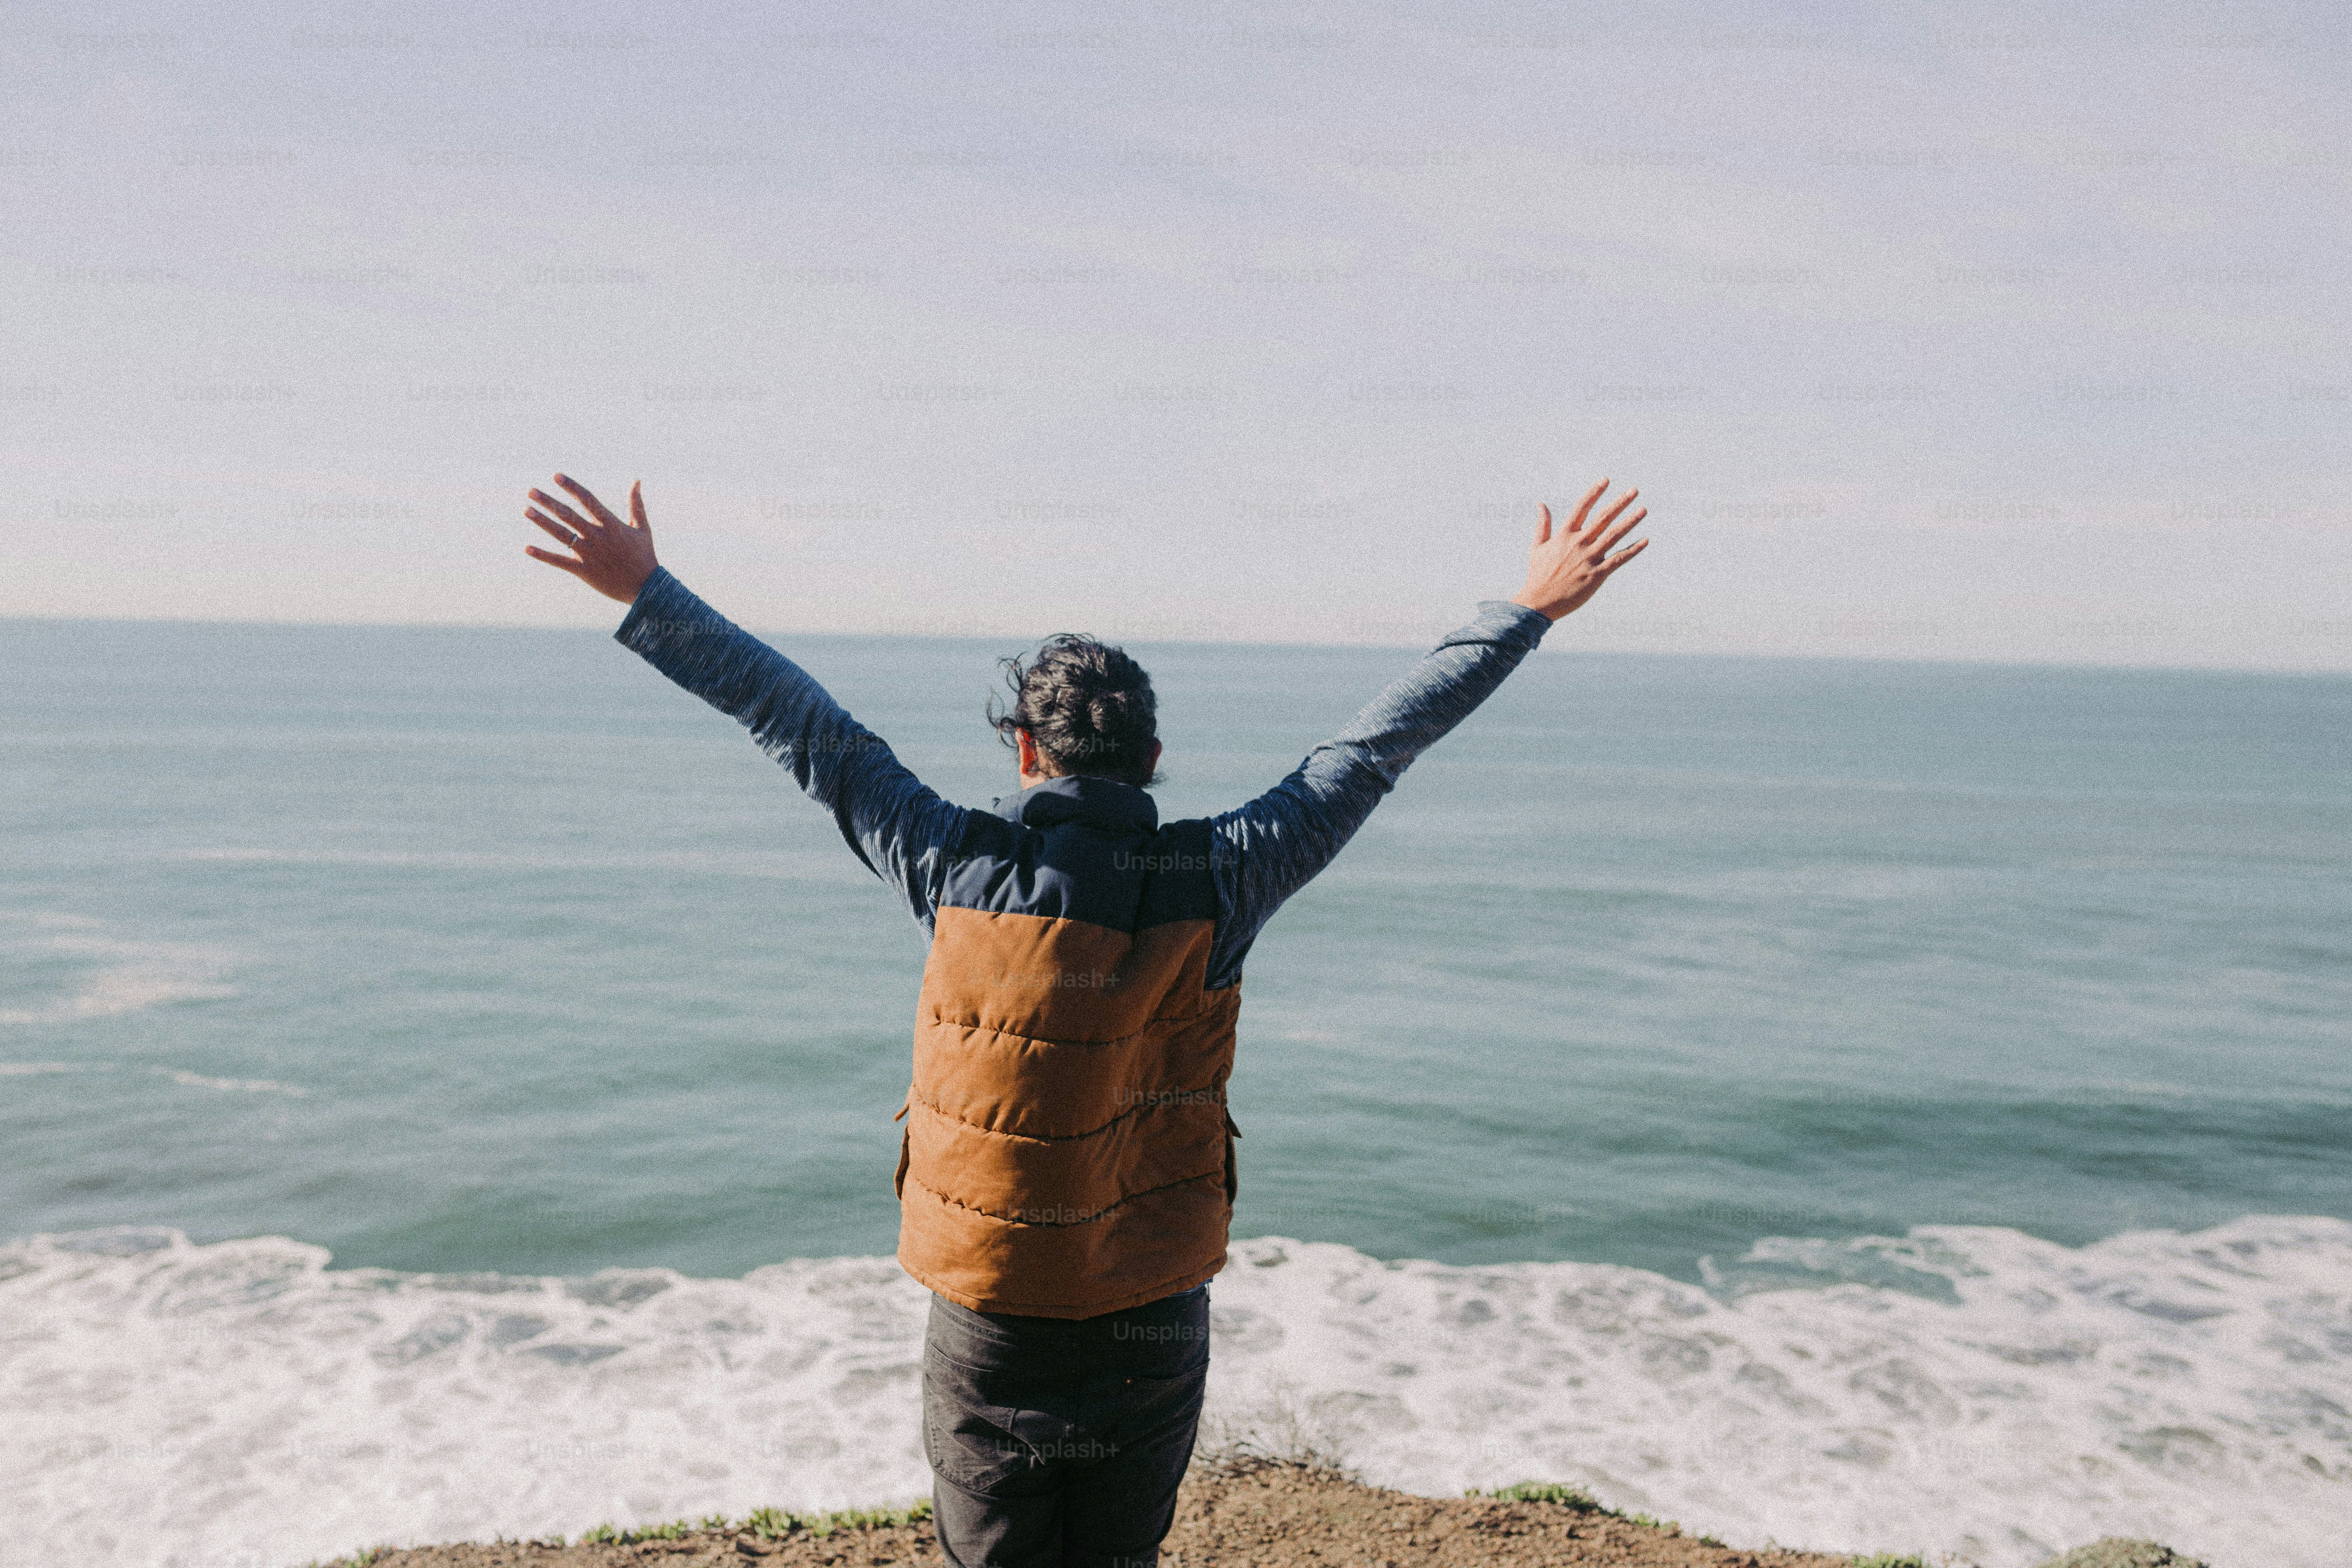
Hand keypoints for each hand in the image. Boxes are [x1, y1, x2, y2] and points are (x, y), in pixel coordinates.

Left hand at [524, 474, 659, 603]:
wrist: (646, 587)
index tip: (556, 476)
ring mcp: (589, 553)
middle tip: (531, 491)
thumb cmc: (644, 555)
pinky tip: (527, 548)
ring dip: (542, 521)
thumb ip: (636, 504)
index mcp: (611, 524)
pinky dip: (543, 555)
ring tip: (526, 510)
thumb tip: (636, 481)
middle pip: (568, 514)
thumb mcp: (642, 528)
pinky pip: (559, 561)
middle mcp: (597, 536)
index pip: (587, 500)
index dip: (571, 487)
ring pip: (561, 534)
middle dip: (548, 502)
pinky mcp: (583, 570)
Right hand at [1509, 479, 1648, 621]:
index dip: (1594, 492)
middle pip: (1603, 518)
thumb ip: (1542, 525)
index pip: (1581, 508)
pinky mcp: (1596, 574)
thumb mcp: (1537, 547)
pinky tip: (1645, 541)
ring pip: (1613, 535)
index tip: (1606, 480)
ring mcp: (1589, 559)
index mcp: (1564, 535)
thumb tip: (1541, 504)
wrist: (1539, 602)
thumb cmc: (1538, 575)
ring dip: (1630, 521)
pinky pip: (1618, 559)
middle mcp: (1578, 543)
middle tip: (1635, 490)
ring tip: (1643, 510)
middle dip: (1620, 503)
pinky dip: (1632, 550)